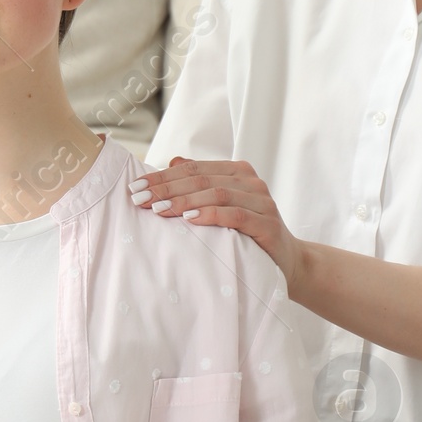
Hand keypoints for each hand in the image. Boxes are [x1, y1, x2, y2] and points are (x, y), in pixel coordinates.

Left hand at [131, 156, 301, 284]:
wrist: (286, 261)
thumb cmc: (247, 233)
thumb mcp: (221, 206)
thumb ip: (201, 183)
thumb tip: (173, 160)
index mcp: (237, 172)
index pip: (193, 169)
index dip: (162, 176)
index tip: (135, 187)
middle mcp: (251, 182)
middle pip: (201, 179)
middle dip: (166, 188)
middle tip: (139, 198)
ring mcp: (262, 202)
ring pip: (217, 193)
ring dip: (184, 201)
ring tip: (158, 209)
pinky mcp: (268, 224)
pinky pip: (236, 215)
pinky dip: (211, 214)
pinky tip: (190, 219)